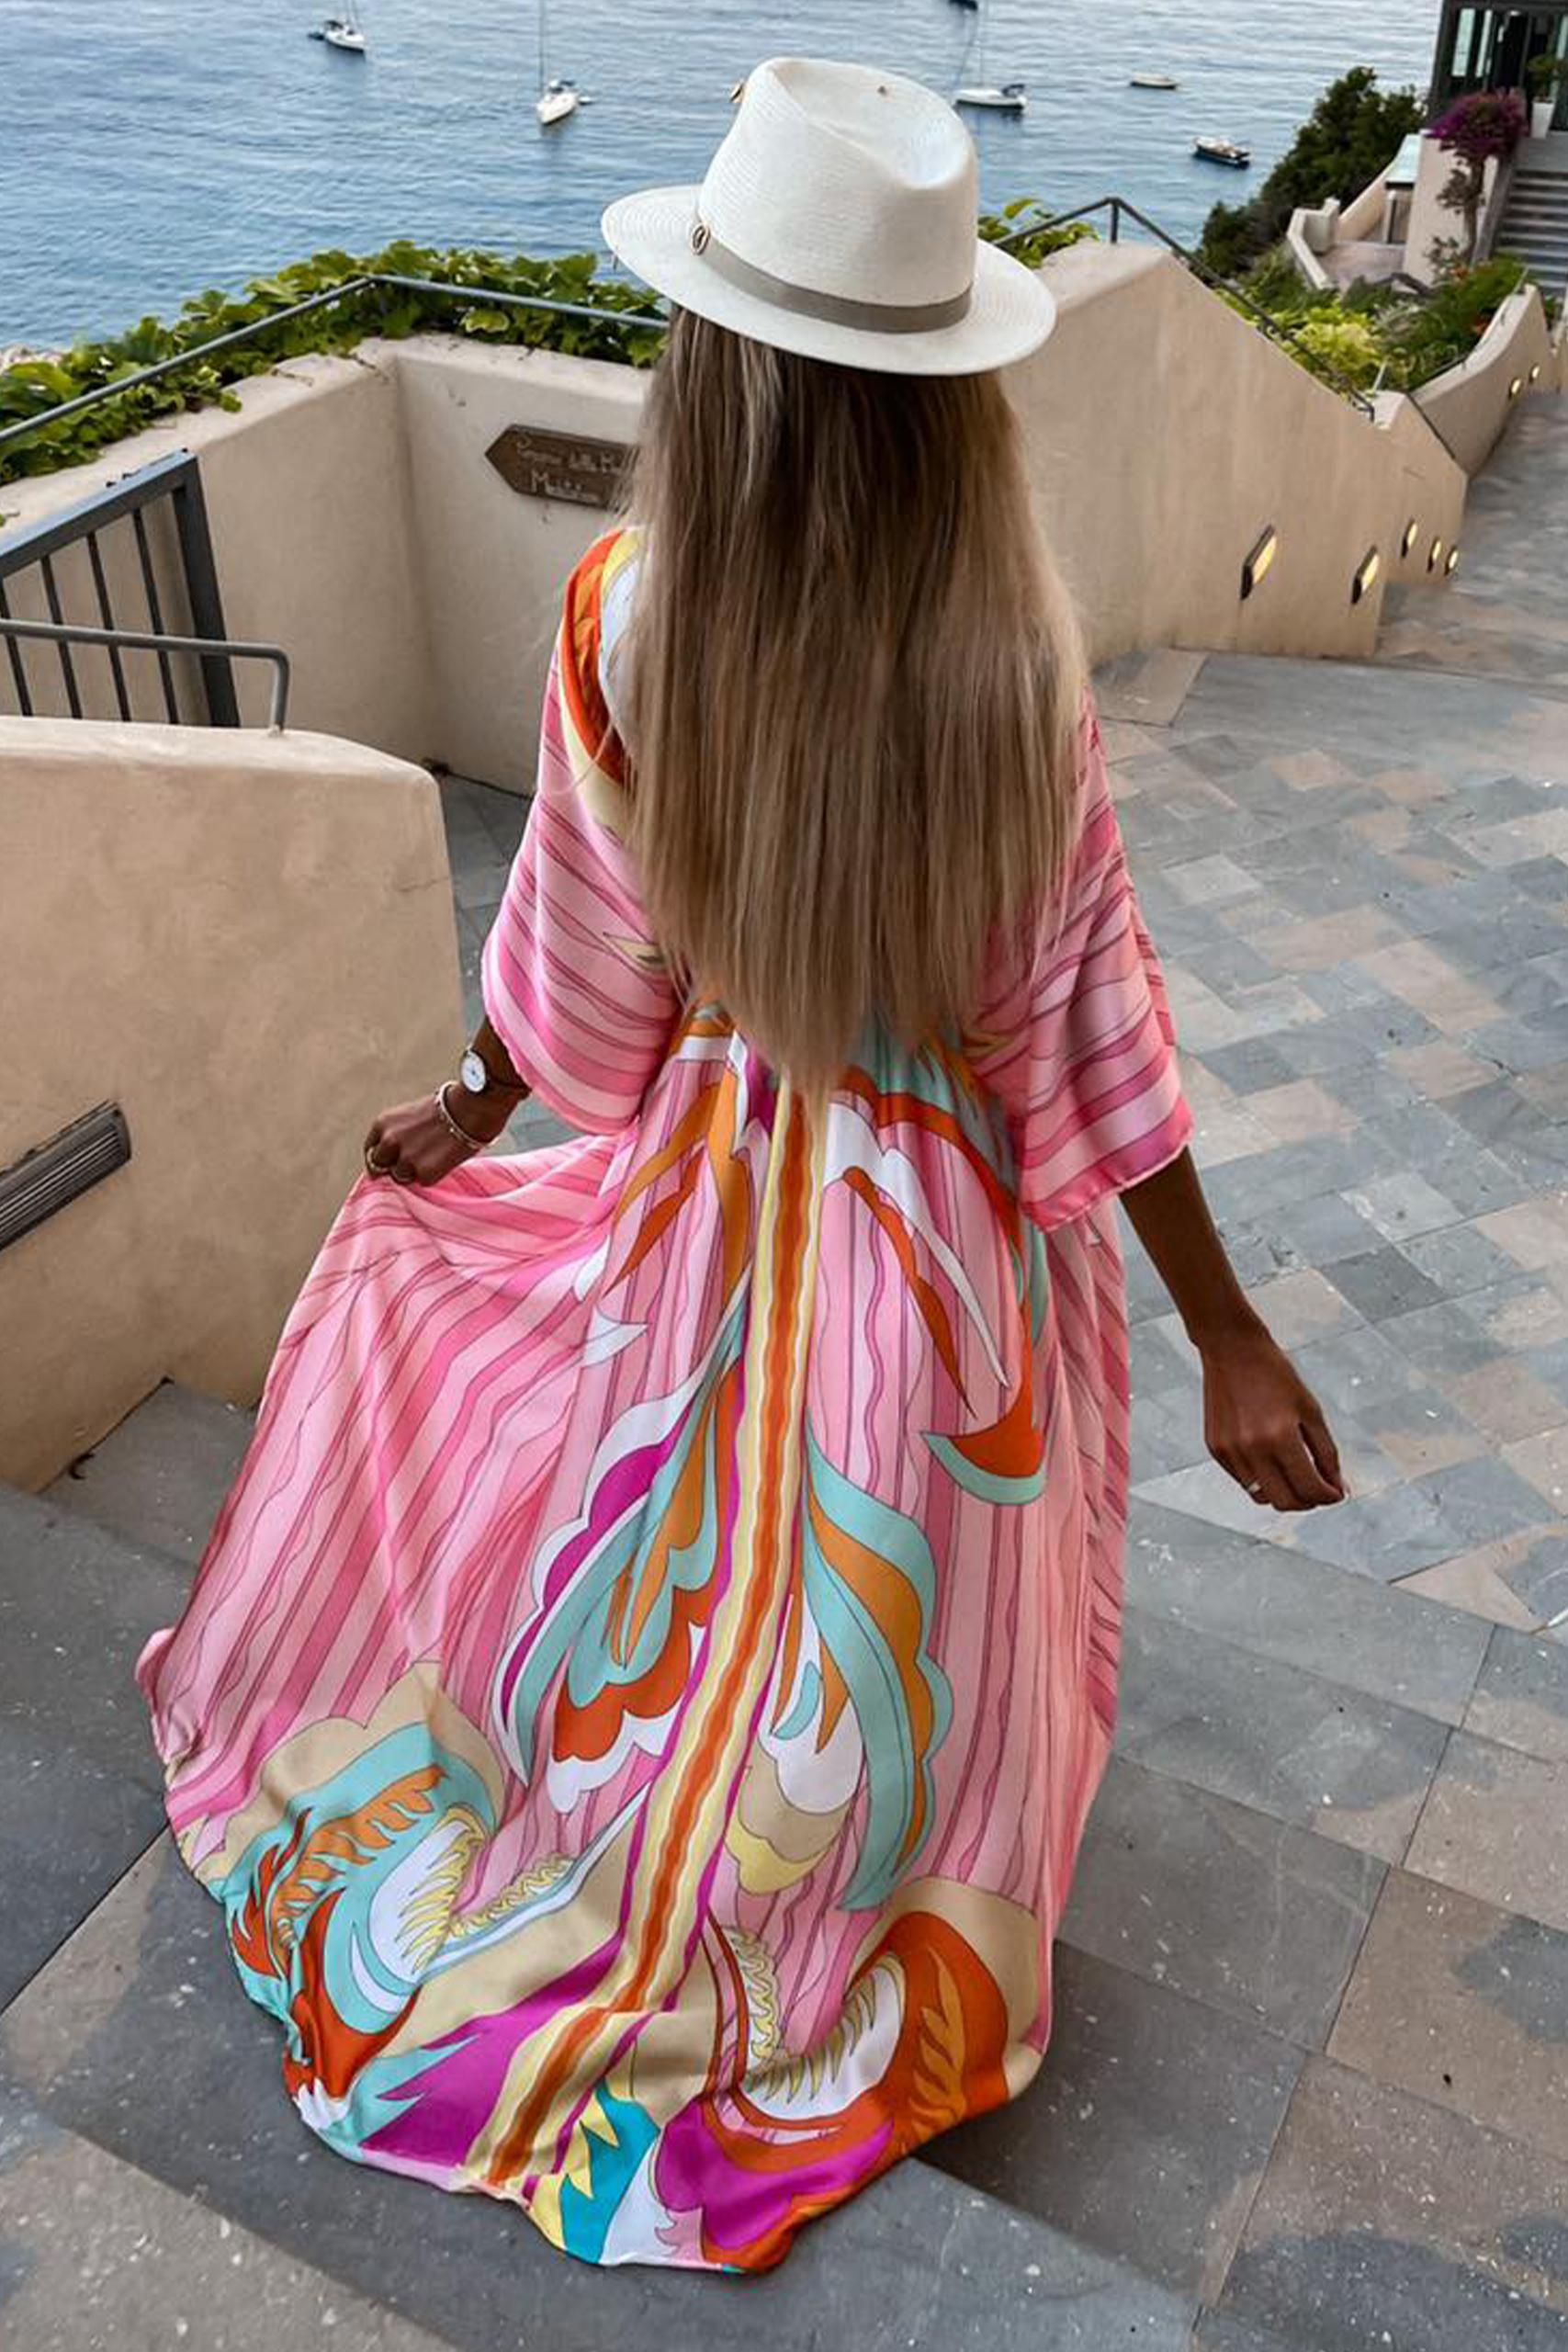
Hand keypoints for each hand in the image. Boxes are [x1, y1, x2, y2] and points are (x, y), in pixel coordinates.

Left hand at [362, 1090, 503, 1188]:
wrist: (471, 1109)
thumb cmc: (447, 1108)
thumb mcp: (409, 1116)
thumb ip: (396, 1135)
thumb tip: (391, 1158)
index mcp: (382, 1123)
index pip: (370, 1150)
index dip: (381, 1158)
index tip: (389, 1163)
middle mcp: (389, 1142)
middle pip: (378, 1167)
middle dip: (392, 1167)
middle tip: (411, 1163)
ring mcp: (406, 1159)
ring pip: (400, 1177)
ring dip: (413, 1172)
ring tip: (433, 1156)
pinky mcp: (424, 1174)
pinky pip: (423, 1182)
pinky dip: (433, 1174)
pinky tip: (444, 1158)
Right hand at [1198, 1317, 1345, 1511]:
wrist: (1232, 1350)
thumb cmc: (1275, 1374)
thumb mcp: (1311, 1410)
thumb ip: (1326, 1452)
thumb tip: (1336, 1485)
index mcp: (1280, 1437)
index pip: (1309, 1488)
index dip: (1329, 1496)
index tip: (1336, 1493)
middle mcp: (1252, 1449)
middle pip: (1285, 1502)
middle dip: (1308, 1502)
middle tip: (1318, 1490)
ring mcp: (1230, 1452)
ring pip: (1261, 1496)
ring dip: (1283, 1493)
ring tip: (1294, 1475)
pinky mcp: (1216, 1449)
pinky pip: (1243, 1480)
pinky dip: (1262, 1479)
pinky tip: (1271, 1460)